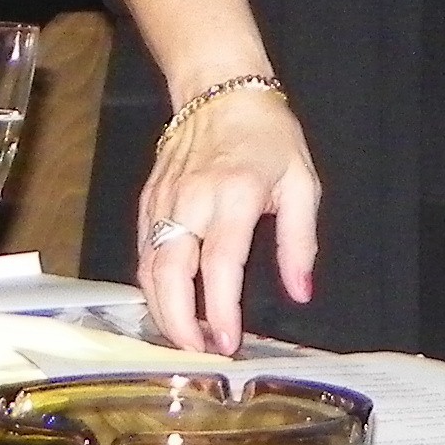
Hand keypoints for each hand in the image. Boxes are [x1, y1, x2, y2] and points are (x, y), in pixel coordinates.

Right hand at [138, 84, 318, 354]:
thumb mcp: (302, 182)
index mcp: (233, 196)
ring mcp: (162, 203)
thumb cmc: (267, 136)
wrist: (220, 90)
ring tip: (185, 340)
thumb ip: (300, 241)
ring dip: (161, 312)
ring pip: (148, 270)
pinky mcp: (147, 203)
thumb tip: (300, 291)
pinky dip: (150, 287)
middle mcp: (191, 201)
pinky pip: (142, 254)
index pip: (220, 266)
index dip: (221, 311)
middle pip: (170, 276)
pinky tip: (168, 306)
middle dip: (179, 325)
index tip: (228, 342)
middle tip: (197, 354)